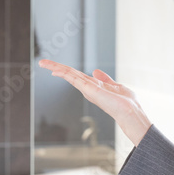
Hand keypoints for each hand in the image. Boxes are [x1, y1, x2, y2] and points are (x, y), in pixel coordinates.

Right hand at [37, 59, 151, 146]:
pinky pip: (75, 78)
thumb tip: (96, 71)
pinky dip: (64, 73)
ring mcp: (87, 90)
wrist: (131, 112)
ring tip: (43, 63)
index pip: (76, 76)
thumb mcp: (116, 86)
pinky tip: (55, 70)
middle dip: (55, 68)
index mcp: (93, 87)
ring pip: (69, 75)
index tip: (54, 68)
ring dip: (56, 68)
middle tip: (42, 62)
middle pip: (69, 75)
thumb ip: (105, 79)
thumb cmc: (126, 103)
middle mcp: (88, 88)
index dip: (65, 71)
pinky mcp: (90, 90)